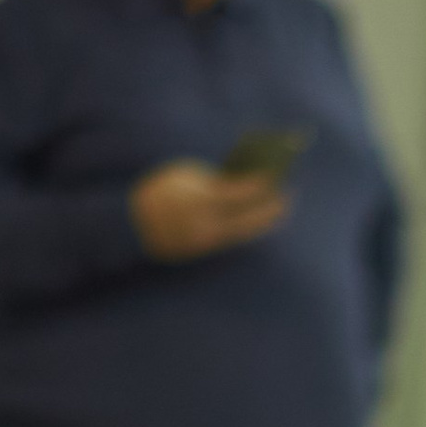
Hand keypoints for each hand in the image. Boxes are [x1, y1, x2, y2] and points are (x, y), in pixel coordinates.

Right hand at [131, 160, 287, 259]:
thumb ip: (215, 180)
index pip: (239, 193)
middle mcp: (207, 222)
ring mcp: (208, 240)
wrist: (136, 224)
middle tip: (289, 195)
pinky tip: (261, 219)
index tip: (276, 176)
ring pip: (246, 232)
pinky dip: (249, 228)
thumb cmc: (162, 191)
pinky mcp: (207, 250)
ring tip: (280, 208)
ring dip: (265, 220)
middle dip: (272, 208)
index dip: (261, 186)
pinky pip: (235, 238)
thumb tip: (245, 183)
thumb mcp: (185, 176)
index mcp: (199, 198)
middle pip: (249, 218)